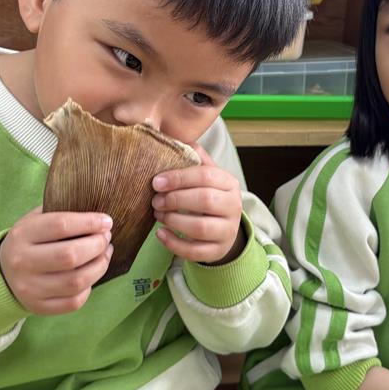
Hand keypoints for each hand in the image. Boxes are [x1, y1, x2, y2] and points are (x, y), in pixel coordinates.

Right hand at [0, 207, 112, 314]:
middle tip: (106, 239)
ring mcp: (30, 288)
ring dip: (100, 266)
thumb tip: (98, 216)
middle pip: (70, 255)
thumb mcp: (35, 221)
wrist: (3, 273)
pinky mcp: (39, 307)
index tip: (106, 221)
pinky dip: (89, 288)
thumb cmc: (30, 242)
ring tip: (105, 254)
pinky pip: (74, 302)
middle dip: (97, 245)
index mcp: (22, 235)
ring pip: (76, 281)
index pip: (61, 225)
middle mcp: (23, 262)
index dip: (89, 222)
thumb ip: (61, 213)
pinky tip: (91, 275)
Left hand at [151, 144, 243, 263]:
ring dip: (173, 220)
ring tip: (158, 214)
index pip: (206, 175)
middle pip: (204, 200)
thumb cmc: (208, 196)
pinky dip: (174, 244)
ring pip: (200, 227)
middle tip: (155, 200)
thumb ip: (194, 158)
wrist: (223, 228)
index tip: (156, 181)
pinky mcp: (217, 251)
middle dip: (175, 199)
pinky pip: (195, 251)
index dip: (179, 177)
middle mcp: (233, 206)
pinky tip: (160, 234)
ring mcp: (227, 231)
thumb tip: (173, 138)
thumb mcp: (206, 176)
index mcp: (229, 183)